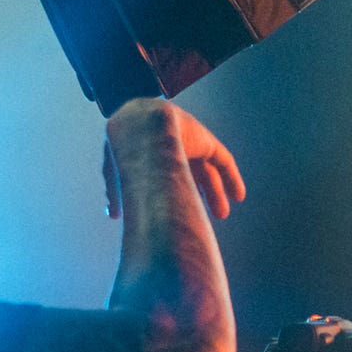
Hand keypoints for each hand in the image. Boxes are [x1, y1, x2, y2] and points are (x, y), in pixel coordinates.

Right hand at [103, 97, 245, 219]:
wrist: (137, 130)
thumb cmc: (123, 157)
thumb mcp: (118, 178)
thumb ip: (116, 194)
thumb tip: (112, 215)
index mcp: (147, 155)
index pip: (163, 179)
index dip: (169, 199)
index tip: (174, 221)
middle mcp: (167, 146)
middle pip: (187, 175)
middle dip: (196, 198)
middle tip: (205, 222)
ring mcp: (186, 141)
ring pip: (205, 169)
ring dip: (215, 192)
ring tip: (222, 214)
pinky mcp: (204, 139)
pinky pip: (221, 159)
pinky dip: (230, 177)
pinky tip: (239, 196)